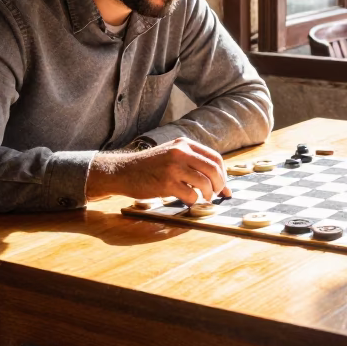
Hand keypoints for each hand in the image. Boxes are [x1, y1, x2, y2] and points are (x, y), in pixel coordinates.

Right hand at [86, 137, 230, 203]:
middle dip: (219, 185)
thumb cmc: (151, 166)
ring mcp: (173, 167)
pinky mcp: (166, 183)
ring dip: (207, 194)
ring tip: (202, 198)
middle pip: (214, 170)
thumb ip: (193, 163)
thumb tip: (221, 183)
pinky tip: (187, 200)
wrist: (123, 171)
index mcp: (184, 144)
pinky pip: (191, 195)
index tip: (222, 185)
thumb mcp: (172, 155)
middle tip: (215, 193)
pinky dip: (192, 201)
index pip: (215, 158)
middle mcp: (181, 152)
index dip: (223, 173)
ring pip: (205, 183)